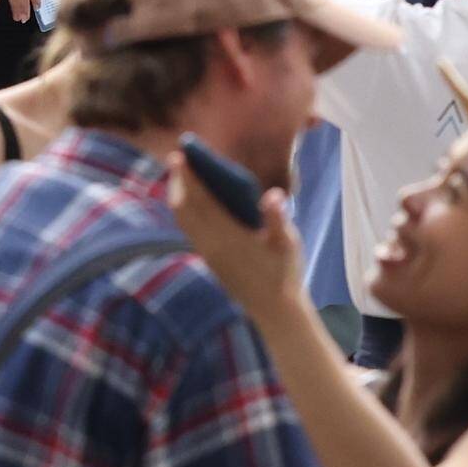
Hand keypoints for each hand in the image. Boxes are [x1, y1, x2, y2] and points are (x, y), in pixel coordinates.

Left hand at [165, 144, 304, 300]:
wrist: (274, 310)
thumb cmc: (284, 273)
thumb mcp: (288, 244)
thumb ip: (278, 219)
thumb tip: (274, 195)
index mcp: (228, 236)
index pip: (200, 201)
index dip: (188, 177)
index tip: (179, 155)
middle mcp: (211, 244)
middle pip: (183, 208)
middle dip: (178, 181)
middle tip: (179, 158)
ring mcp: (207, 253)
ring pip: (182, 219)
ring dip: (178, 195)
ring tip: (182, 174)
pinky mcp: (208, 260)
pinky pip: (189, 229)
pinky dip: (185, 210)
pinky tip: (193, 201)